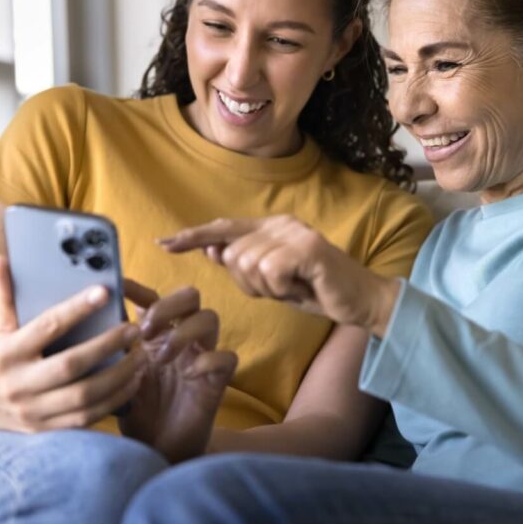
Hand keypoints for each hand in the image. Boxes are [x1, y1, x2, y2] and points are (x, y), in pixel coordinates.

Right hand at [0, 255, 144, 430]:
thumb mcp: (0, 327)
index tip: (105, 291)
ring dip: (118, 375)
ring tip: (141, 355)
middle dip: (106, 345)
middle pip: (70, 365)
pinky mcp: (48, 430)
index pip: (47, 326)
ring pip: (83, 396)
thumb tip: (0, 258)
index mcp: (8, 353)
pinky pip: (88, 417)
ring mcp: (33, 411)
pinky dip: (115, 400)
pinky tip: (134, 382)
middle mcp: (19, 384)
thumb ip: (5, 294)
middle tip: (134, 329)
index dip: (77, 309)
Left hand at [117, 280, 236, 462]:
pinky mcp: (217, 381)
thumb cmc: (136, 415)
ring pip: (209, 318)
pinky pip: (225, 357)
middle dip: (168, 304)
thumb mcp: (114, 381)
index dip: (137, 287)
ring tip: (161, 355)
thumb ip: (107, 355)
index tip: (116, 285)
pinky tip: (189, 374)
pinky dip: (208, 359)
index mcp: (155, 336)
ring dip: (184, 331)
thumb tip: (74, 331)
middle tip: (144, 329)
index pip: (152, 298)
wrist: (158, 452)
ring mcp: (201, 357)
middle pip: (189, 296)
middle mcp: (181, 340)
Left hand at [157, 216, 401, 336]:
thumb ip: (243, 264)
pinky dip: (282, 289)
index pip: (223, 228)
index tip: (164, 243)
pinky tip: (301, 288)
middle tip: (280, 288)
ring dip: (268, 288)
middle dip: (249, 283)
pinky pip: (270, 272)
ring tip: (293, 287)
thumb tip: (210, 249)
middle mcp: (281, 223)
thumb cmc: (314, 290)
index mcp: (271, 226)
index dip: (193, 235)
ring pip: (249, 265)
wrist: (358, 300)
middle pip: (233, 255)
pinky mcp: (307, 248)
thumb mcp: (271, 280)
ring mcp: (295, 233)